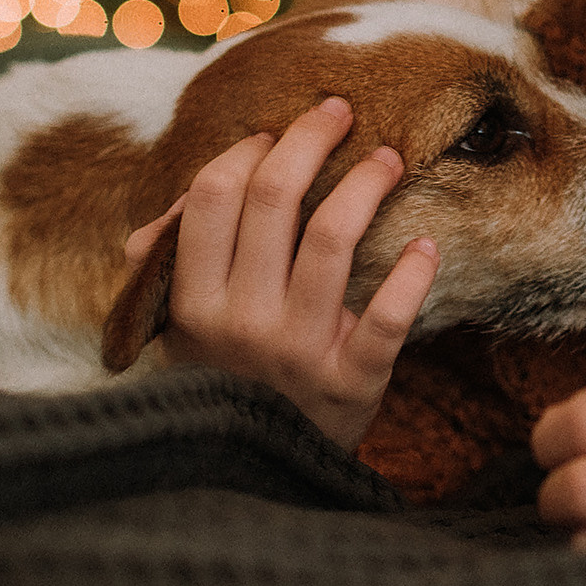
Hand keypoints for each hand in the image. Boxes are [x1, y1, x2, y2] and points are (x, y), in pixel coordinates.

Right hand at [122, 95, 438, 451]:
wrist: (262, 475)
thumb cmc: (227, 380)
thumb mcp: (180, 331)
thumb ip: (167, 266)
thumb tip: (159, 217)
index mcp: (193, 301)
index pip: (212, 197)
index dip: (245, 152)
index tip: (272, 135)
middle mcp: (241, 321)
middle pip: (275, 200)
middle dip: (309, 140)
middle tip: (339, 111)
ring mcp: (298, 350)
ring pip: (334, 238)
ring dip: (366, 183)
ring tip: (388, 158)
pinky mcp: (354, 381)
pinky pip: (389, 318)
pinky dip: (413, 275)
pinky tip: (426, 244)